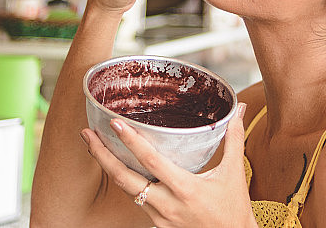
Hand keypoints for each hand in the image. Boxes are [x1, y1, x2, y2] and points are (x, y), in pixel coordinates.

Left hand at [80, 104, 256, 227]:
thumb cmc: (235, 209)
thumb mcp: (234, 172)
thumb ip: (234, 139)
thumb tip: (238, 109)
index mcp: (185, 189)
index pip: (151, 162)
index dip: (131, 141)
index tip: (114, 124)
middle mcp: (167, 205)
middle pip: (125, 179)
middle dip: (102, 156)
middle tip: (87, 134)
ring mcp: (160, 218)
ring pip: (126, 191)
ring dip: (108, 168)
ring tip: (95, 147)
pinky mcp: (158, 225)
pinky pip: (135, 201)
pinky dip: (123, 183)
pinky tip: (117, 168)